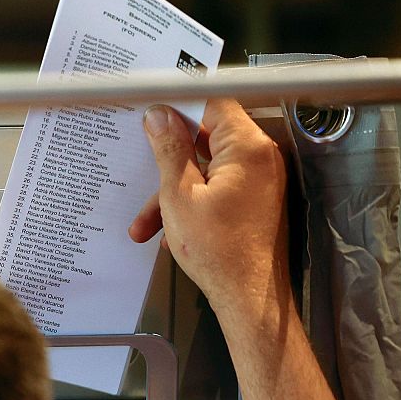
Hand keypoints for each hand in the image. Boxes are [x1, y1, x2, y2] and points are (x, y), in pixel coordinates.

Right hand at [128, 99, 291, 329]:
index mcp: (247, 147)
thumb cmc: (220, 252)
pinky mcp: (254, 199)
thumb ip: (169, 151)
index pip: (213, 103)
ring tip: (146, 222)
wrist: (249, 296)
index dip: (179, 105)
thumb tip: (159, 116)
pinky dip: (191, 203)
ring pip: (206, 169)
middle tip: (140, 167)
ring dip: (173, 192)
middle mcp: (260, 158)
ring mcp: (259, 179)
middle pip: (206, 139)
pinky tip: (169, 230)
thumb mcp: (179, 196)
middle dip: (168, 161)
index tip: (152, 113)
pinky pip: (216, 188)